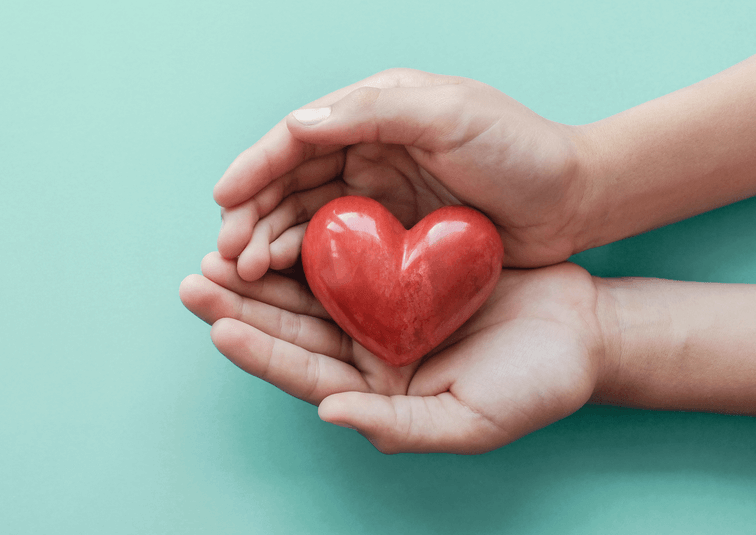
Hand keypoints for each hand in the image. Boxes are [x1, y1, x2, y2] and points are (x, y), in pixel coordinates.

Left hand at [179, 252, 609, 453]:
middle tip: (194, 280)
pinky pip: (342, 257)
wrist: (583, 330)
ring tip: (216, 251)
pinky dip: (307, 241)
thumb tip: (329, 413)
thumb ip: (399, 424)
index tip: (218, 325)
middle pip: (290, 330)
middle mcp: (366, 355)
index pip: (304, 374)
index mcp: (375, 393)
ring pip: (306, 292)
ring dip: (261, 272)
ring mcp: (379, 313)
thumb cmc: (537, 385)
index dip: (259, 352)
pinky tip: (276, 223)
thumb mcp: (471, 420)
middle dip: (239, 305)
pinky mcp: (396, 273)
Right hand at [214, 69, 592, 280]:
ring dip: (267, 242)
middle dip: (251, 215)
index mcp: (375, 111)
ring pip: (303, 218)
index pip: (298, 137)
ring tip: (244, 273)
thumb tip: (296, 125)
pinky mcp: (390, 238)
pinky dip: (301, 264)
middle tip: (226, 253)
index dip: (255, 166)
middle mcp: (367, 150)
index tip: (223, 198)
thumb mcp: (451, 115)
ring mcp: (376, 196)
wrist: (578, 201)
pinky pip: (332, 250)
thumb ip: (375, 113)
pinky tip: (280, 281)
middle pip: (290, 182)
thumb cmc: (521, 149)